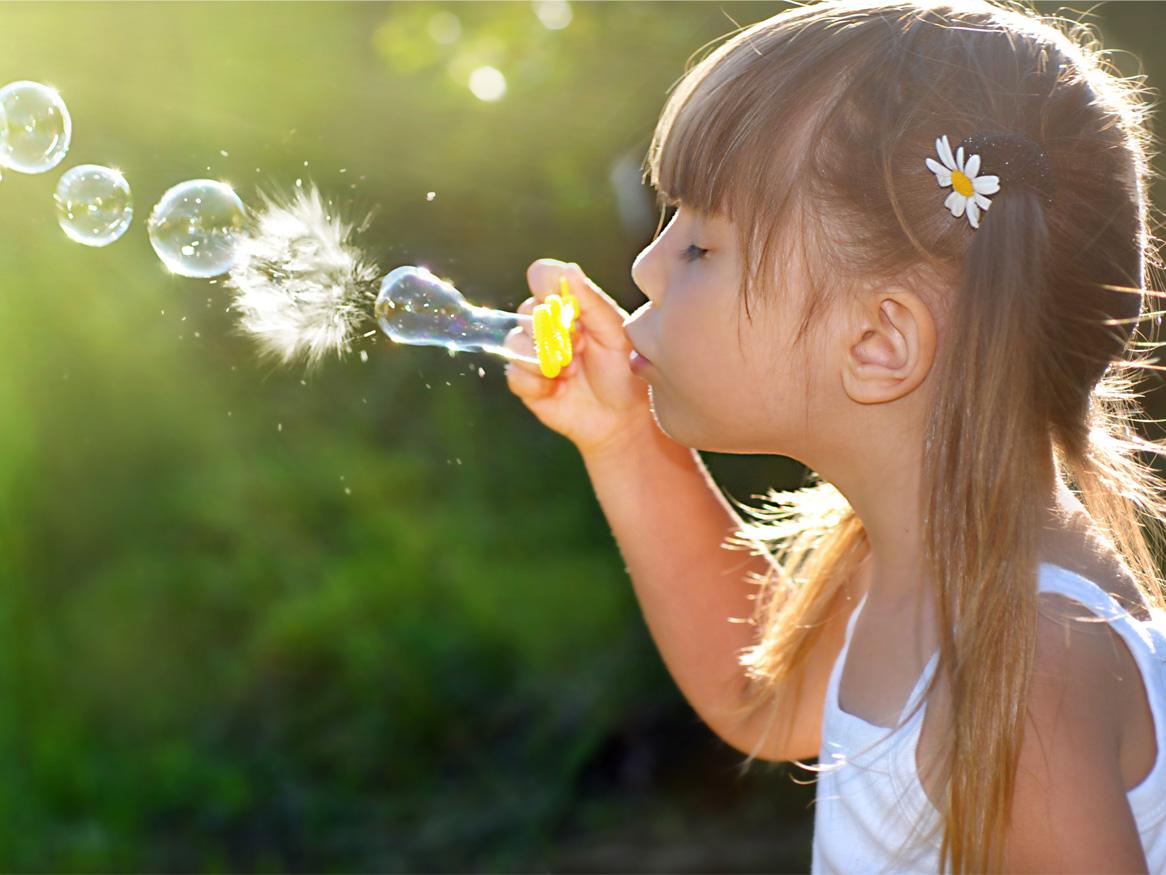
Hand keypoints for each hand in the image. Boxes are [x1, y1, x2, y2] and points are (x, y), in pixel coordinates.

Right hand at [504, 258, 654, 457]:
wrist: (621, 418)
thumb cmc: (623, 371)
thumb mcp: (616, 334)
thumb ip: (592, 303)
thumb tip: (568, 270)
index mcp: (568, 304)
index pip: (541, 277)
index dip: (546, 286)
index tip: (567, 308)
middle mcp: (545, 324)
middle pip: (526, 311)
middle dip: (554, 332)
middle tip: (581, 348)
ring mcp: (532, 353)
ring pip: (516, 343)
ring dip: (546, 359)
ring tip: (571, 371)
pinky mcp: (525, 382)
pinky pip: (514, 374)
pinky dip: (538, 383)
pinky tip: (559, 389)